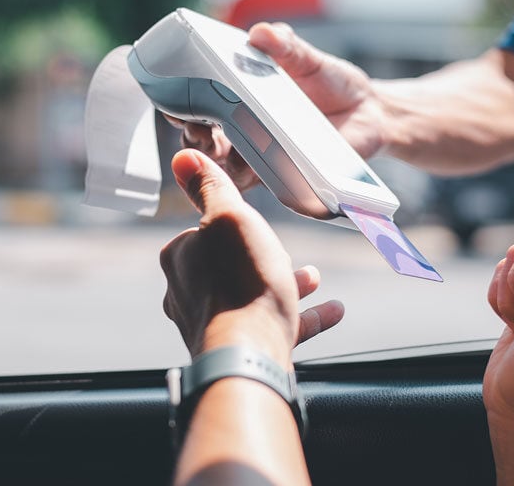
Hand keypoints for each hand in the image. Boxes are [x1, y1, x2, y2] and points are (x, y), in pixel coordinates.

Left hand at [159, 149, 343, 365]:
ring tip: (314, 278)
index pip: (204, 231)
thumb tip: (183, 157)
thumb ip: (211, 187)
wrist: (250, 356)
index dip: (234, 225)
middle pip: (230, 265)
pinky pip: (276, 327)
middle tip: (286, 253)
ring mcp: (212, 325)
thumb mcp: (229, 216)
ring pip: (254, 295)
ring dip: (286, 284)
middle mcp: (187, 294)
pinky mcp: (240, 348)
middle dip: (262, 256)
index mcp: (179, 259)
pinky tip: (334, 310)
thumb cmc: (240, 283)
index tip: (253, 225)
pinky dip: (303, 317)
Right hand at [165, 22, 388, 190]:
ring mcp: (259, 155)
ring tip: (214, 148)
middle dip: (190, 134)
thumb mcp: (308, 58)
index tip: (171, 98)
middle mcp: (243, 129)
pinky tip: (238, 171)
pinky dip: (241, 179)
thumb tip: (261, 33)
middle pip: (201, 140)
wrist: (371, 113)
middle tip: (195, 126)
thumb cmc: (333, 83)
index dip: (179, 104)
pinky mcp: (280, 176)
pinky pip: (254, 183)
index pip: (198, 104)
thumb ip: (285, 46)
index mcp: (240, 98)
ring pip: (221, 166)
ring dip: (211, 160)